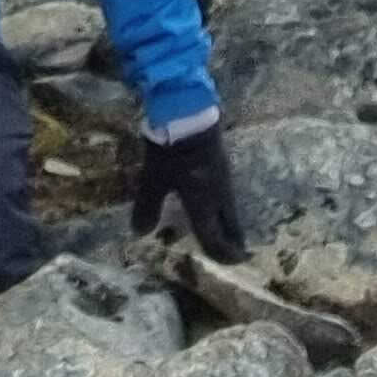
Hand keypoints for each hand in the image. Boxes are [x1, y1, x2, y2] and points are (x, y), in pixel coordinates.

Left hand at [133, 118, 247, 261]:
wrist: (191, 113)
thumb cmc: (172, 151)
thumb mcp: (155, 179)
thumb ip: (148, 206)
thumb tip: (139, 233)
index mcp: (205, 205)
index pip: (215, 237)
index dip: (221, 253)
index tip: (229, 263)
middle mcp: (220, 196)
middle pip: (230, 225)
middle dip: (233, 241)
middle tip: (237, 254)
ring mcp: (224, 178)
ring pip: (230, 209)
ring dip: (230, 223)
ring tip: (227, 230)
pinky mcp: (222, 163)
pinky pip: (227, 194)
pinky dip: (226, 206)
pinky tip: (217, 201)